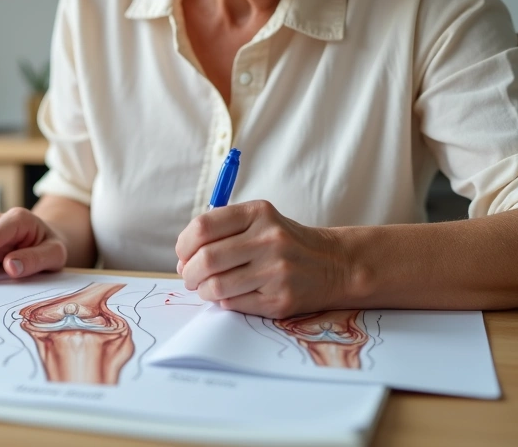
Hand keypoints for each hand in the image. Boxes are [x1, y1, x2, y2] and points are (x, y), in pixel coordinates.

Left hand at [175, 200, 347, 318]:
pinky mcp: (280, 300)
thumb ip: (221, 231)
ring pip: (216, 287)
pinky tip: (230, 295)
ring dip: (203, 290)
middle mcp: (269, 240)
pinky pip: (234, 304)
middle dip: (187, 272)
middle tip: (188, 276)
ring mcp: (276, 271)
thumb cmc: (284, 242)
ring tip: (207, 287)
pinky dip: (223, 301)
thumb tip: (182, 259)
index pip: (202, 227)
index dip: (183, 245)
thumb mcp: (258, 221)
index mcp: (258, 213)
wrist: (334, 265)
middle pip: (205, 259)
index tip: (183, 254)